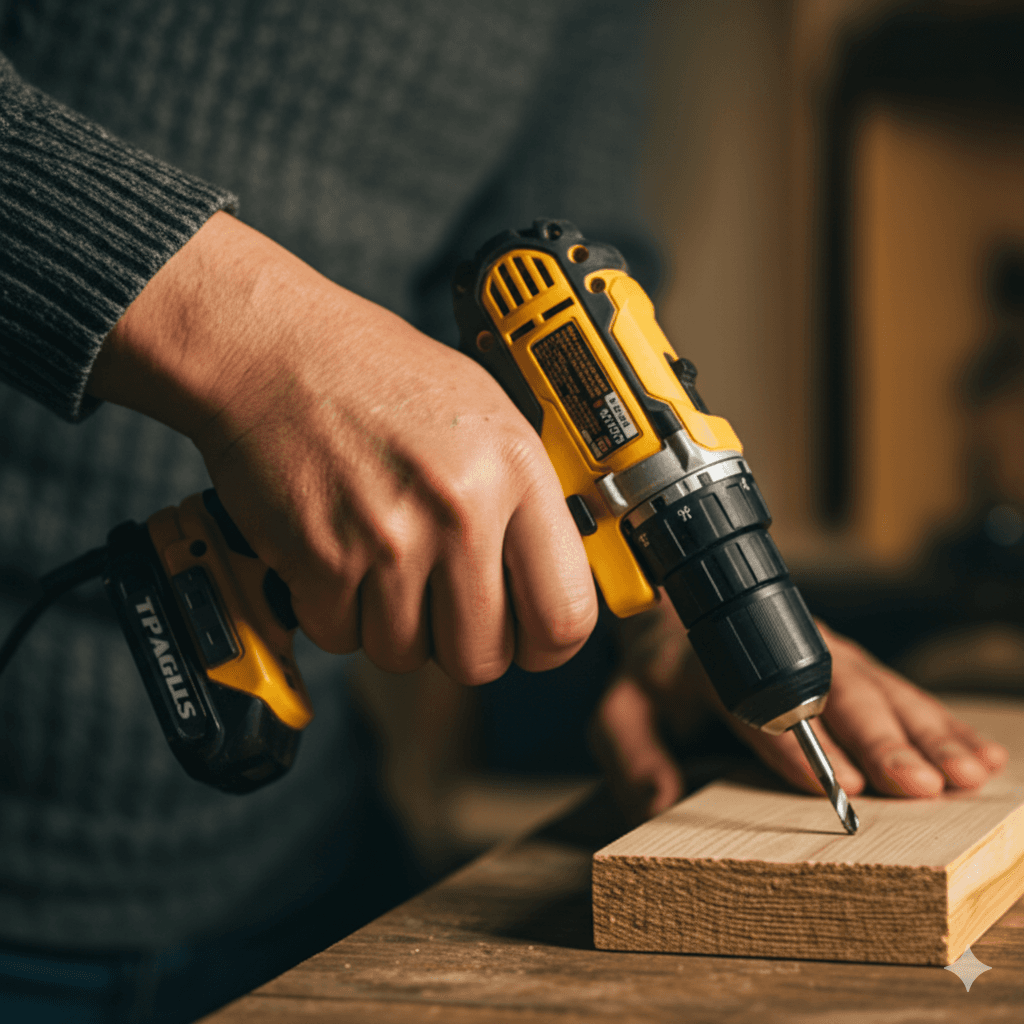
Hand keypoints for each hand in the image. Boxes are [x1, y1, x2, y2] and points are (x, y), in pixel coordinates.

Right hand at [87, 212, 597, 683]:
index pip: (564, 615)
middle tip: (441, 603)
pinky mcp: (322, 560)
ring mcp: (390, 539)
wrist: (274, 351)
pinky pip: (341, 636)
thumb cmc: (377, 375)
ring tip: (381, 560)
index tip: (527, 636)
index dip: (546, 644)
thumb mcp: (484, 414)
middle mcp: (460, 509)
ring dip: (391, 625)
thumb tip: (551, 573)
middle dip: (460, 643)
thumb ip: (524, 499)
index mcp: (515, 471)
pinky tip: (338, 555)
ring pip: (405, 655)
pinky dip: (335, 611)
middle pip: (481, 657)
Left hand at [593, 601, 1009, 822]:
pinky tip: (976, 751)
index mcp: (712, 663)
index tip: (836, 783)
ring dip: (924, 731)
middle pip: (834, 692)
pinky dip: (939, 721)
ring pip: (879, 688)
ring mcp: (818, 651)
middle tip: (918, 784)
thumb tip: (661, 801)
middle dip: (880, 739)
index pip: (756, 705)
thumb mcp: (620, 710)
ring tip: (963, 772)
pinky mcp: (845, 661)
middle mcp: (774, 651)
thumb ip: (633, 755)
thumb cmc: (653, 675)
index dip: (797, 745)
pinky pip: (898, 689)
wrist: (672, 619)